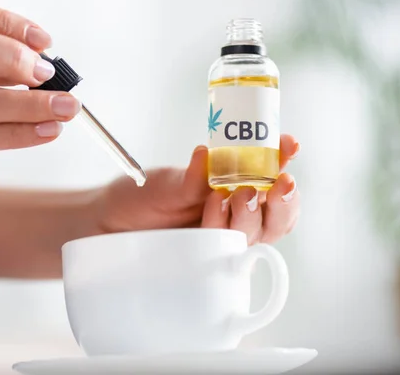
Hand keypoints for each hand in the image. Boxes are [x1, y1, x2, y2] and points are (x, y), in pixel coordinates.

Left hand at [98, 134, 300, 244]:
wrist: (109, 225)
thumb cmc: (142, 198)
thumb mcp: (167, 182)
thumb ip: (190, 176)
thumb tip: (205, 155)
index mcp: (232, 188)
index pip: (270, 177)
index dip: (284, 163)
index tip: (290, 144)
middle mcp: (233, 215)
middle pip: (276, 216)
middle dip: (281, 200)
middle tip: (274, 184)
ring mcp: (221, 237)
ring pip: (255, 234)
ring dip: (249, 215)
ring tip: (228, 197)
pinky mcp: (206, 256)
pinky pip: (224, 249)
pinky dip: (221, 228)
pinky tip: (213, 208)